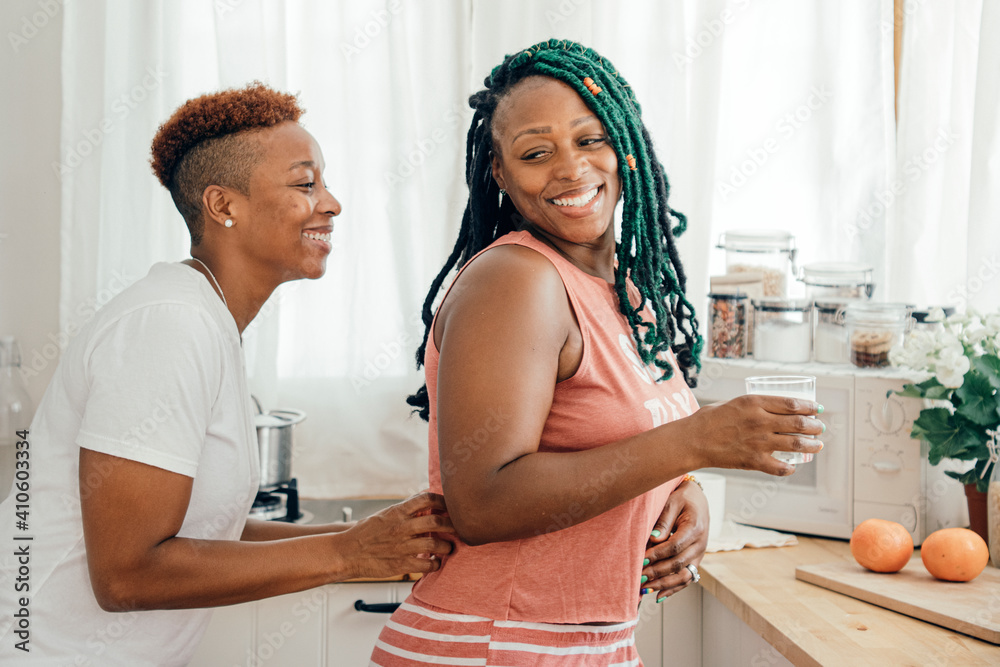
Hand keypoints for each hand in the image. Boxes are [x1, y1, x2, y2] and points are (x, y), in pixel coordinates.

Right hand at [341, 492, 455, 579]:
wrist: (346, 553)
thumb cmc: (365, 533)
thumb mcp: (384, 514)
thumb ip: (405, 509)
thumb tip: (424, 498)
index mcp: (397, 512)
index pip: (426, 499)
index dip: (442, 501)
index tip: (450, 506)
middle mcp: (401, 528)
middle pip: (436, 522)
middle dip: (452, 525)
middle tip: (458, 529)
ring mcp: (402, 546)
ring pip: (434, 545)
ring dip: (446, 546)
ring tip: (448, 548)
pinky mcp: (401, 565)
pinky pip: (426, 565)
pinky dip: (435, 564)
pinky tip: (436, 562)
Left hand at [641, 480, 708, 601]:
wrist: (698, 499)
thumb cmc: (682, 498)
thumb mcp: (671, 502)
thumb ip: (663, 521)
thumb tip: (654, 540)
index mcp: (695, 527)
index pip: (674, 546)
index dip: (657, 555)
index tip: (640, 560)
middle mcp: (701, 544)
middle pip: (678, 564)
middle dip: (657, 572)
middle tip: (638, 577)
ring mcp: (700, 554)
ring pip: (684, 575)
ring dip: (664, 584)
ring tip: (645, 589)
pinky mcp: (696, 560)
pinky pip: (687, 578)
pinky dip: (673, 589)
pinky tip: (658, 595)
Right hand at [685, 394, 823, 475]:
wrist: (693, 440)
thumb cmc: (710, 419)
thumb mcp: (735, 402)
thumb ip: (755, 406)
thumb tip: (774, 411)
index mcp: (755, 402)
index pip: (792, 404)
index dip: (810, 406)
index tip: (817, 408)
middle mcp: (761, 421)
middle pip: (799, 423)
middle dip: (814, 426)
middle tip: (820, 428)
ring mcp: (759, 442)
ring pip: (796, 444)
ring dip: (811, 445)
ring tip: (817, 445)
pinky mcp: (754, 460)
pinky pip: (780, 467)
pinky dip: (790, 468)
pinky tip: (792, 467)